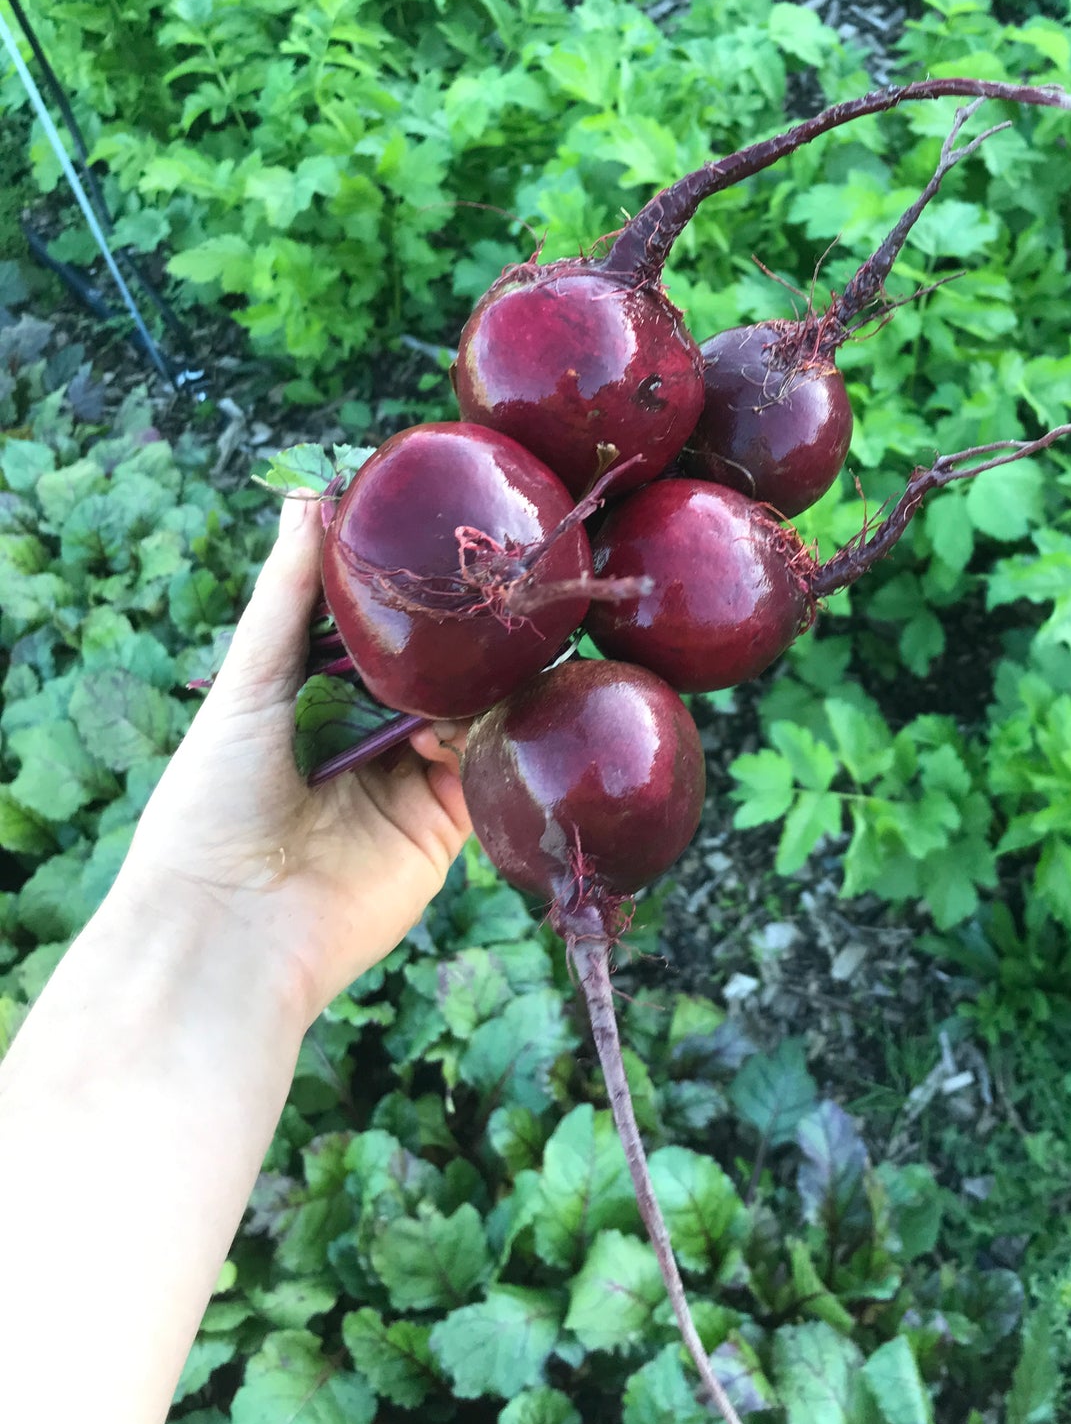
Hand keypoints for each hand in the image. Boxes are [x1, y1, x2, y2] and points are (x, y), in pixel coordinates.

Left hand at [115, 492, 471, 1028]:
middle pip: (431, 672)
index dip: (408, 593)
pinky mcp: (443, 828)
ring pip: (470, 713)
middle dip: (461, 636)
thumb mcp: (249, 683)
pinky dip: (496, 736)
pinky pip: (487, 770)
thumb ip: (287, 595)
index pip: (376, 635)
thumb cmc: (214, 803)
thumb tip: (308, 494)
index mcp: (313, 704)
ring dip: (483, 680)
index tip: (443, 537)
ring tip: (504, 636)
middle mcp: (367, 742)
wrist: (230, 929)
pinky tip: (499, 702)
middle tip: (501, 581)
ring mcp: (410, 784)